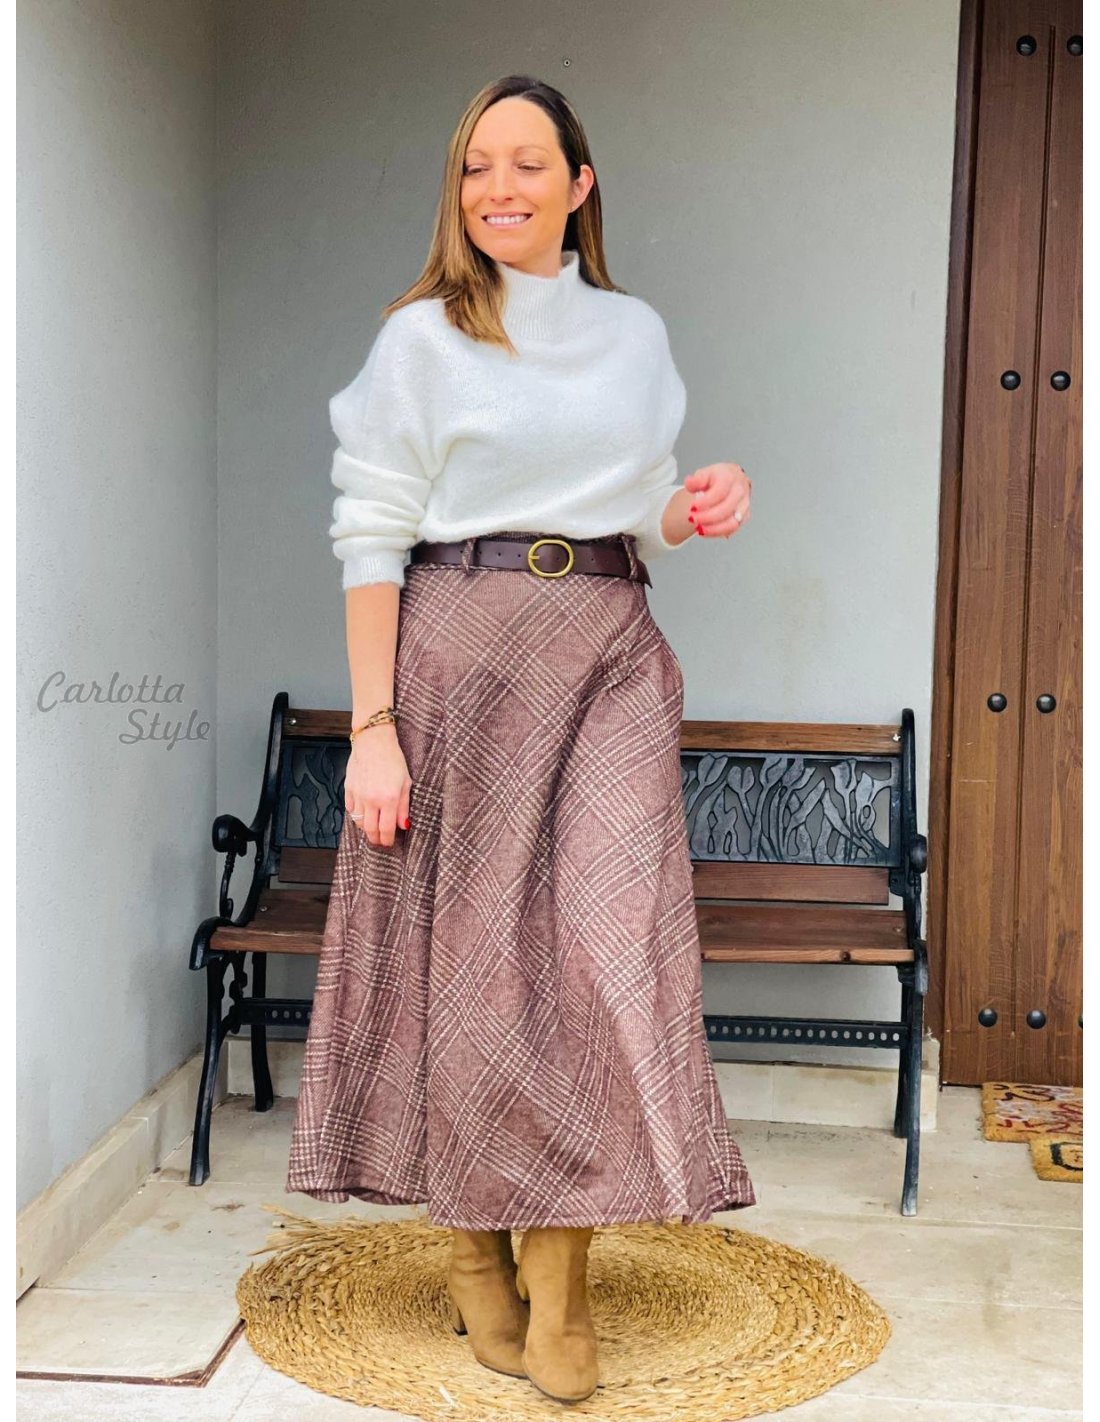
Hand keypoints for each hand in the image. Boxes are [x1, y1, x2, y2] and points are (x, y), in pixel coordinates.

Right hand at [344, 726, 411, 846]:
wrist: (373, 741)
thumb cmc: (393, 759)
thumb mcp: (406, 782)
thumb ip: (404, 806)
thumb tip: (403, 825)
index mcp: (388, 798)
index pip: (386, 828)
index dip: (387, 839)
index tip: (389, 842)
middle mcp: (371, 799)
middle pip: (370, 830)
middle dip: (375, 839)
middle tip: (380, 841)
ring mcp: (358, 794)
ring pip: (358, 822)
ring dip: (366, 829)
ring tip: (372, 828)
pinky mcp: (349, 789)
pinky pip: (350, 809)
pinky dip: (356, 815)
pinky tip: (363, 814)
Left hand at [683, 463, 751, 537]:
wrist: (728, 481)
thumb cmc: (716, 478)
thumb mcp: (703, 474)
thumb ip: (696, 480)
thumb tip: (690, 482)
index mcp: (730, 477)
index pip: (720, 492)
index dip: (705, 502)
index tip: (693, 507)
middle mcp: (740, 490)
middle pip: (727, 508)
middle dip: (707, 517)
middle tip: (692, 518)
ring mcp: (744, 504)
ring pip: (732, 522)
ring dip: (713, 529)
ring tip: (698, 528)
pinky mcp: (744, 516)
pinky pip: (732, 529)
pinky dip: (717, 532)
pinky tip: (706, 531)